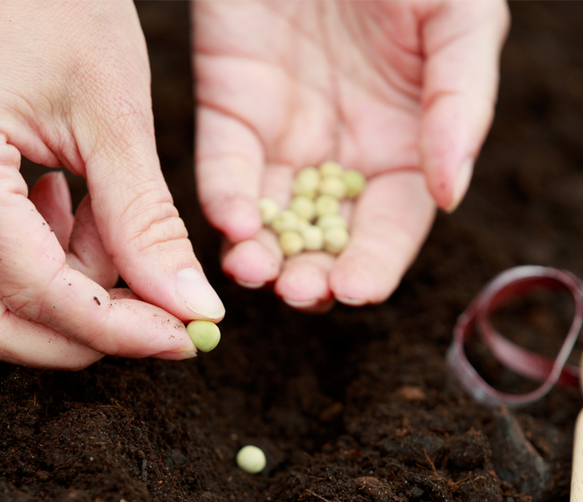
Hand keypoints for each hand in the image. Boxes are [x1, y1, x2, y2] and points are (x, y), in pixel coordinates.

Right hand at [0, 0, 223, 368]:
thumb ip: (144, 218)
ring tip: (100, 220)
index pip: (37, 291)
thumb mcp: (106, 108)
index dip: (118, 327)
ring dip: (67, 295)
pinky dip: (45, 263)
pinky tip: (68, 204)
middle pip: (1, 325)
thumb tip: (190, 306)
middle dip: (88, 328)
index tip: (186, 336)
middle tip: (158, 306)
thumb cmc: (46, 1)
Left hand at [193, 0, 509, 311]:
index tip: (355, 290)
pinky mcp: (232, 108)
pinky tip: (231, 222)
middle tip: (297, 292)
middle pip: (325, 239)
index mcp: (406, 149)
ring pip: (270, 218)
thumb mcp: (458, 22)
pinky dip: (225, 199)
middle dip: (311, 274)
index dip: (374, 264)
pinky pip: (223, 167)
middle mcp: (344, 157)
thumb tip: (451, 193)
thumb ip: (460, 105)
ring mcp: (287, 137)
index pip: (391, 227)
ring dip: (260, 254)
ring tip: (254, 272)